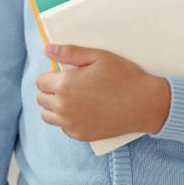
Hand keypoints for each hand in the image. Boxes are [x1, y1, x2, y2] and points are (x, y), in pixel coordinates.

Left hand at [36, 44, 170, 141]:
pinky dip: (67, 118)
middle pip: (41, 99)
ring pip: (48, 115)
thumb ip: (69, 52)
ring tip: (74, 96)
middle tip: (71, 83)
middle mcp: (63, 107)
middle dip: (50, 89)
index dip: (50, 74)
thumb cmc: (122, 75)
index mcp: (65, 85)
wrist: (143, 103)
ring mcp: (71, 124)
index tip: (65, 72)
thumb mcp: (97, 56)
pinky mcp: (80, 136)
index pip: (40, 81)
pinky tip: (83, 109)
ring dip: (54, 105)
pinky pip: (63, 127)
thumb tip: (45, 49)